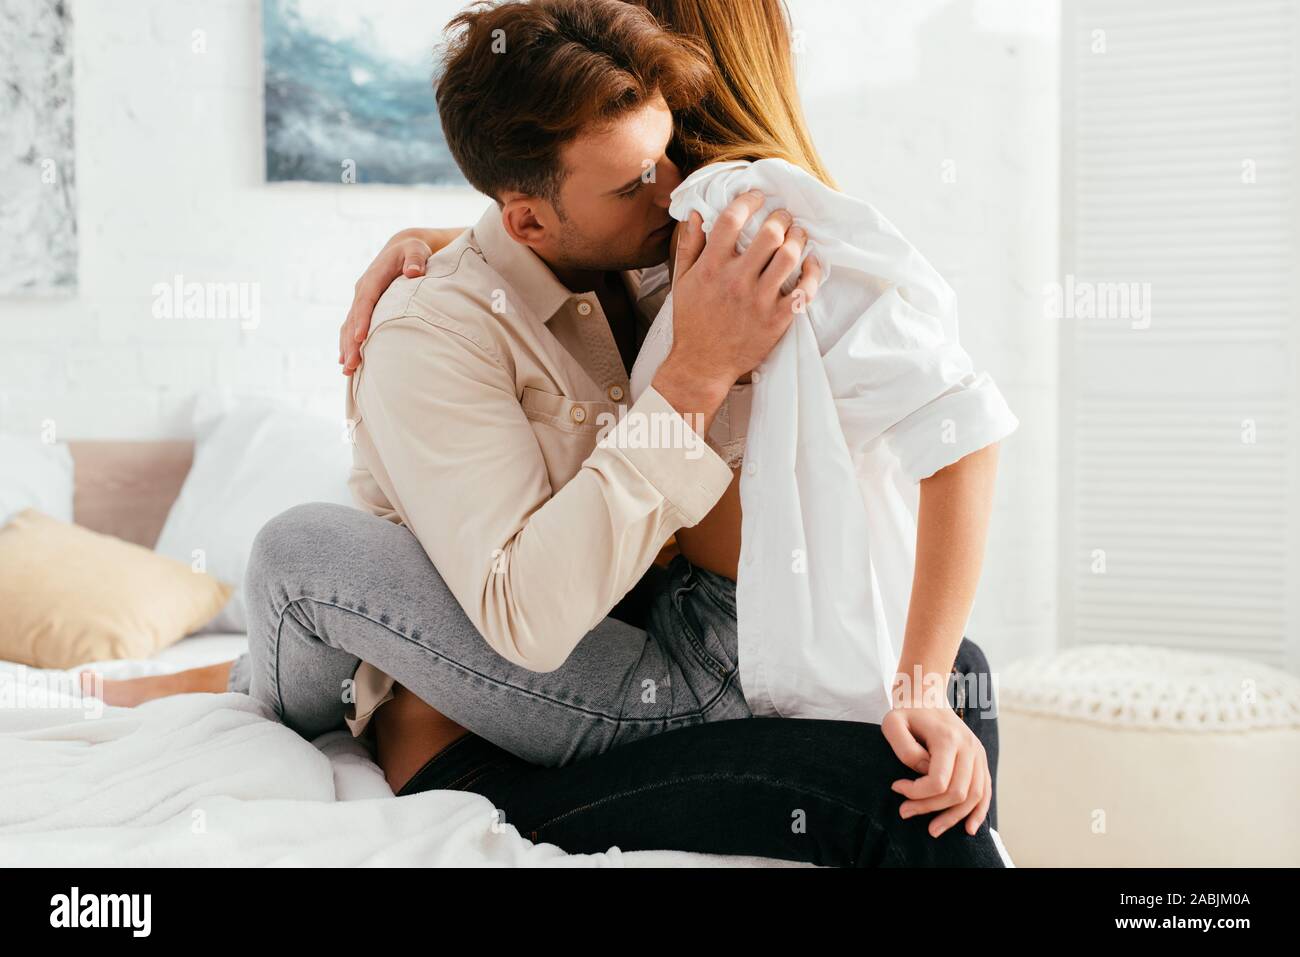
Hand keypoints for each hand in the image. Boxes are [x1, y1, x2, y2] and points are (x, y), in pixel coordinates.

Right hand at [338, 233, 434, 374]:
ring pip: (349, 325)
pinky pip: (351, 327)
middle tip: (352, 365)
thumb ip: (415, 259)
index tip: (360, 338)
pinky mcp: (363, 307)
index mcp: (374, 276)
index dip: (362, 319)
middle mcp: (363, 289)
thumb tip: (414, 271)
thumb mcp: (416, 250)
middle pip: (354, 318)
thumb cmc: (413, 250)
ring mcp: (361, 298)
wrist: (402, 248)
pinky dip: (347, 343)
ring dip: (346, 347)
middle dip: (350, 342)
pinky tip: (346, 362)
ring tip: (347, 370)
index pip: (366, 300)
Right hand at [652, 190, 821, 423]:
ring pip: (789, 257)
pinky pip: (804, 290)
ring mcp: (759, 300)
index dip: (748, 201)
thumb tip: (695, 214)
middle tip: (784, 216)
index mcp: (712, 267)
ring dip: (798, 239)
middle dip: (781, 217)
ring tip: (798, 234)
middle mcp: (737, 280)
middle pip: (769, 233)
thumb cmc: (692, 322)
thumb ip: (690, 246)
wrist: (702, 364)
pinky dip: (812, 273)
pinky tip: (811, 264)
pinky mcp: (776, 320)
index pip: (732, 220)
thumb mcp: (683, 282)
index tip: (756, 197)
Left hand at [881, 704, 991, 837]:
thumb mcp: (893, 723)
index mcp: (949, 738)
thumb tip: (923, 773)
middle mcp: (969, 747)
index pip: (939, 781)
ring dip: (953, 818)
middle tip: (904, 812)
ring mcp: (978, 754)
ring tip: (933, 830)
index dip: (917, 793)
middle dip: (930, 808)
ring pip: (973, 797)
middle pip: (957, 793)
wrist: (928, 696)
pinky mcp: (980, 760)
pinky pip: (985, 791)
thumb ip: (904, 749)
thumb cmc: (907, 712)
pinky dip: (978, 812)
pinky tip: (968, 828)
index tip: (896, 787)